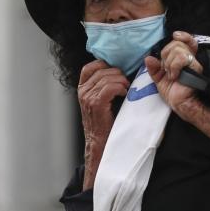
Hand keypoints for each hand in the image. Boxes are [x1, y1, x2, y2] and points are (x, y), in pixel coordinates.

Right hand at [78, 59, 129, 188]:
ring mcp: (88, 97)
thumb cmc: (105, 124)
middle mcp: (83, 91)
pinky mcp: (96, 104)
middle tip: (126, 85)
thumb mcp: (100, 101)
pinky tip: (124, 94)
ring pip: (109, 77)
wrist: (100, 144)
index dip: (107, 65)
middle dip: (119, 74)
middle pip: (103, 69)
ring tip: (126, 91)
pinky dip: (120, 88)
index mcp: (82, 88)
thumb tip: (120, 72)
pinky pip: (110, 87)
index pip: (92, 66)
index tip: (118, 74)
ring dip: (122, 82)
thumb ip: (104, 86)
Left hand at [144, 31, 204, 118]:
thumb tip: (148, 58)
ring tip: (171, 75)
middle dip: (166, 55)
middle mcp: (190, 58)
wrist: (180, 104)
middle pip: (177, 43)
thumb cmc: (173, 92)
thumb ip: (154, 68)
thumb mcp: (159, 79)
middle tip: (166, 69)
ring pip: (178, 49)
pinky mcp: (195, 68)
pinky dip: (174, 67)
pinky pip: (181, 58)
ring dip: (169, 63)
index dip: (182, 35)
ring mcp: (193, 63)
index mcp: (182, 59)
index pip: (186, 40)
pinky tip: (175, 77)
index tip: (175, 35)